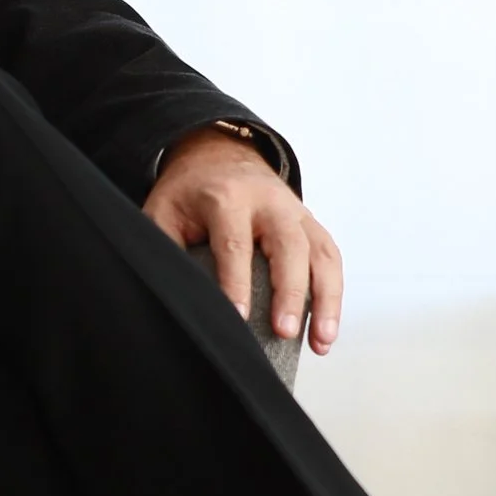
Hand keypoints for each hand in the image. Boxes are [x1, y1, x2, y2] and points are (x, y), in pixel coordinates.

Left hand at [143, 126, 342, 352]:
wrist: (218, 154)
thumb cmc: (188, 192)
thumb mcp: (162, 212)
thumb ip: (165, 250)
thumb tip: (168, 296)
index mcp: (225, 197)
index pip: (234, 244)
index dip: (236, 283)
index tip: (238, 319)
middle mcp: (267, 201)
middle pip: (288, 245)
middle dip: (289, 292)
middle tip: (285, 332)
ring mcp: (294, 210)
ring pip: (320, 253)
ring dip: (325, 299)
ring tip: (320, 341)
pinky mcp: (309, 223)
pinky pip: (329, 257)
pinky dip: (333, 294)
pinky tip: (326, 330)